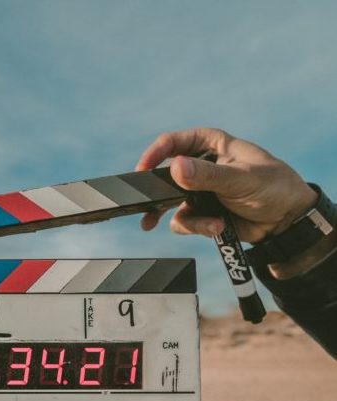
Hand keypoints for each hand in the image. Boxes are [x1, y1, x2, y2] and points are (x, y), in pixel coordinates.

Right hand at [135, 127, 316, 242]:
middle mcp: (201, 166)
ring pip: (171, 204)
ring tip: (206, 224)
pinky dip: (198, 227)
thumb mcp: (241, 178)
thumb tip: (176, 168)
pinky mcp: (201, 213)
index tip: (142, 171)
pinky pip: (184, 222)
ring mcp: (199, 191)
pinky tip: (218, 227)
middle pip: (165, 176)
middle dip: (157, 194)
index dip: (154, 154)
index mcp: (211, 145)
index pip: (174, 143)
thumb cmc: (273, 187)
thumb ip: (208, 175)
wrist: (287, 220)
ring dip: (186, 218)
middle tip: (146, 206)